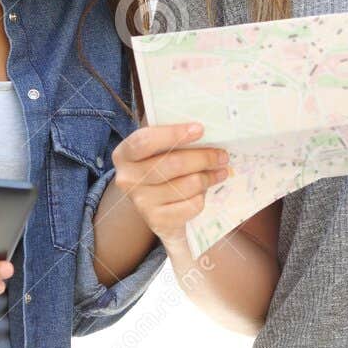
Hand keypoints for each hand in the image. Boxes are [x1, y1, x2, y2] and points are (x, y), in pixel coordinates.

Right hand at [111, 122, 229, 242]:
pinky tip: (203, 191)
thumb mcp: (158, 149)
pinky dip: (203, 197)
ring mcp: (141, 202)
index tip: (200, 129)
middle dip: (203, 158)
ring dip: (209, 177)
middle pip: (172, 164)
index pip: (145, 141)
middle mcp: (127, 179)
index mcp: (124, 154)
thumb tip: (204, 126)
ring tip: (219, 172)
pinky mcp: (157, 221)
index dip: (173, 134)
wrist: (155, 207)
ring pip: (187, 185)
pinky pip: (191, 205)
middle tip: (222, 155)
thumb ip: (172, 137)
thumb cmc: (160, 167)